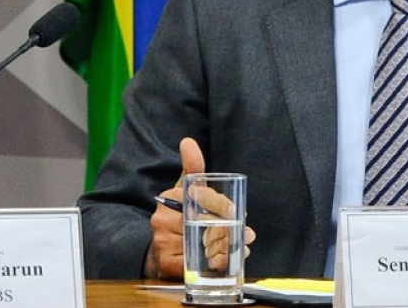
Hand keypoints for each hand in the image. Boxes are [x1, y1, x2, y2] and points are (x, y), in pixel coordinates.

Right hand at [142, 138, 257, 279]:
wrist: (160, 250)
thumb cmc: (178, 215)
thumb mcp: (185, 189)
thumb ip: (192, 168)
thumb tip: (188, 141)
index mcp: (172, 196)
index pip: (199, 195)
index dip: (219, 203)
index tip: (235, 210)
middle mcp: (163, 217)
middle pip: (203, 221)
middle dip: (229, 228)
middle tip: (247, 235)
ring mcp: (162, 240)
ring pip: (203, 244)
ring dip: (226, 248)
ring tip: (240, 249)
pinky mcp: (166, 261)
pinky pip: (194, 263)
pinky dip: (213, 264)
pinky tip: (224, 263)